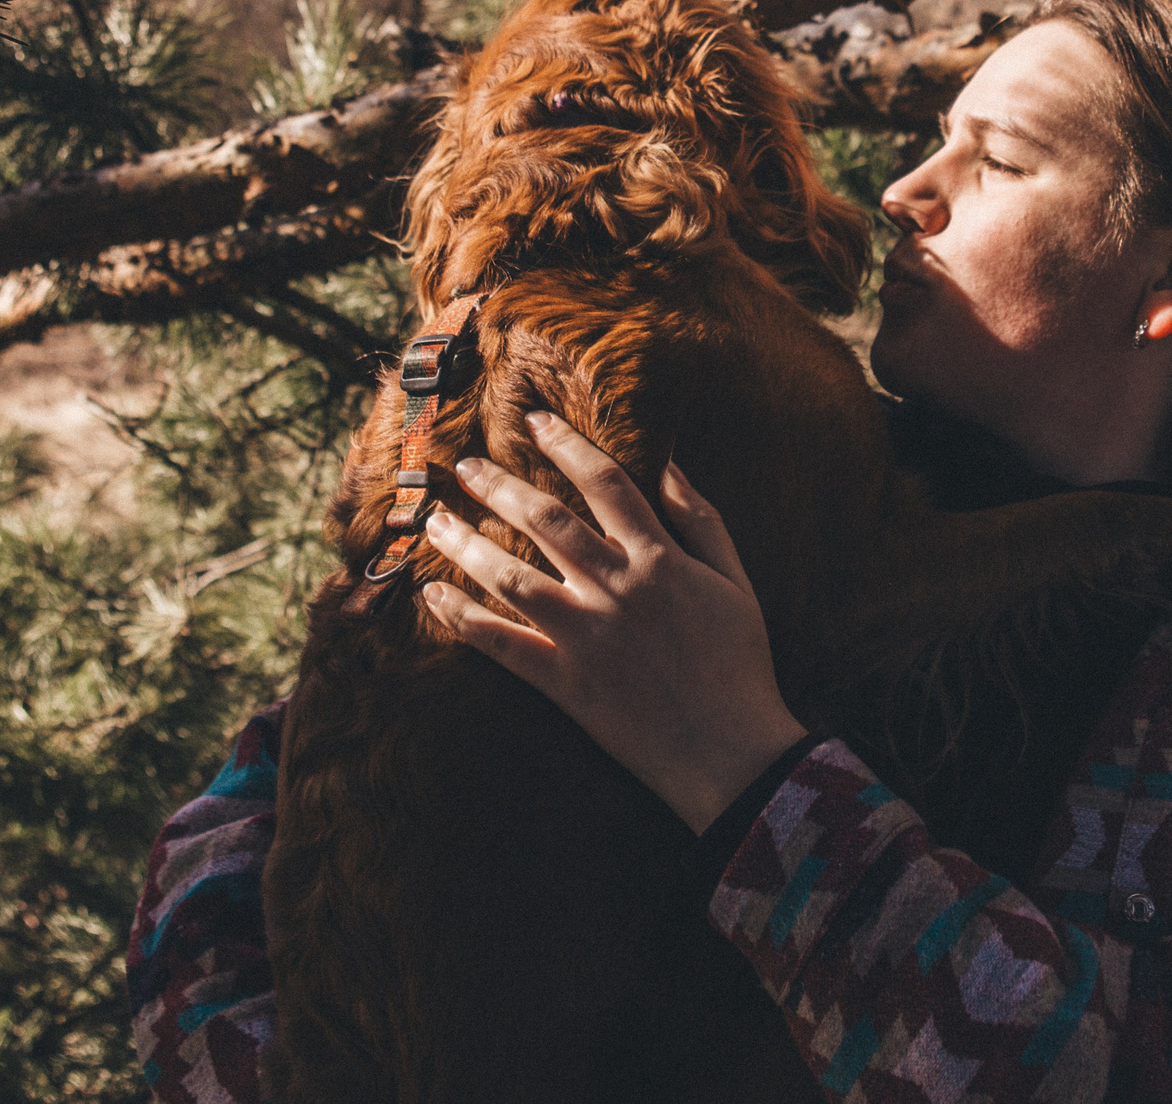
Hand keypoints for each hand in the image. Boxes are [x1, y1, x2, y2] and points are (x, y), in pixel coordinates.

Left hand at [420, 412, 808, 833]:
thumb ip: (702, 520)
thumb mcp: (736, 581)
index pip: (605, 483)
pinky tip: (432, 596)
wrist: (729, 749)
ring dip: (466, 543)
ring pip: (511, 575)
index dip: (567, 445)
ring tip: (435, 520)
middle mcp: (615, 588)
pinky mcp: (563, 680)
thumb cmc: (739, 662)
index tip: (536, 421)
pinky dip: (462, 618)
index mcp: (659, 559)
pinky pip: (501, 643)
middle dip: (500, 485)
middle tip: (466, 464)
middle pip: (546, 520)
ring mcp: (584, 635)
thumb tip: (670, 465)